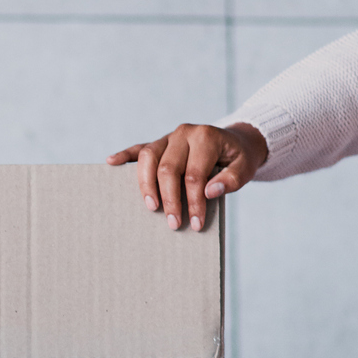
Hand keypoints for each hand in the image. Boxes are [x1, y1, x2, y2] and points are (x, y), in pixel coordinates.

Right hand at [106, 122, 267, 230]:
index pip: (194, 175)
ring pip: (149, 157)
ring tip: (151, 207)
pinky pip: (139, 147)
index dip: (193, 202)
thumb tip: (209, 192)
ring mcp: (169, 136)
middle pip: (168, 168)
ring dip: (146, 185)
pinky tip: (112, 162)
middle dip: (170, 199)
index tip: (195, 224)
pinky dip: (125, 155)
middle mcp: (184, 133)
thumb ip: (231, 180)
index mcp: (206, 138)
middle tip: (173, 224)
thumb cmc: (240, 158)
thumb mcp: (246, 168)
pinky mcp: (160, 142)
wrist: (237, 141)